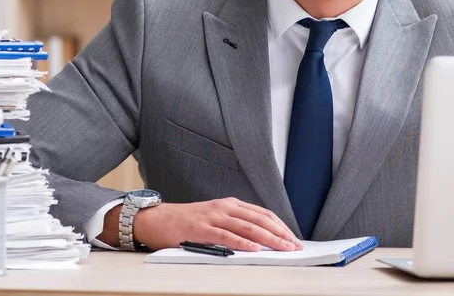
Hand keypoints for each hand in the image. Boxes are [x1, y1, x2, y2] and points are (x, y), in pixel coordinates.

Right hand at [132, 197, 302, 251]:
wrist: (158, 219)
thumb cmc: (187, 223)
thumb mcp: (215, 219)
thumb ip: (235, 226)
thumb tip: (260, 242)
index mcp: (231, 205)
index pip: (262, 214)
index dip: (280, 225)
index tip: (293, 237)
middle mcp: (225, 207)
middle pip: (259, 219)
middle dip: (280, 233)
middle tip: (295, 245)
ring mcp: (214, 216)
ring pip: (247, 227)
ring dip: (268, 238)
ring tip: (283, 248)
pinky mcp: (202, 228)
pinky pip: (226, 236)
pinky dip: (243, 243)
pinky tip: (255, 249)